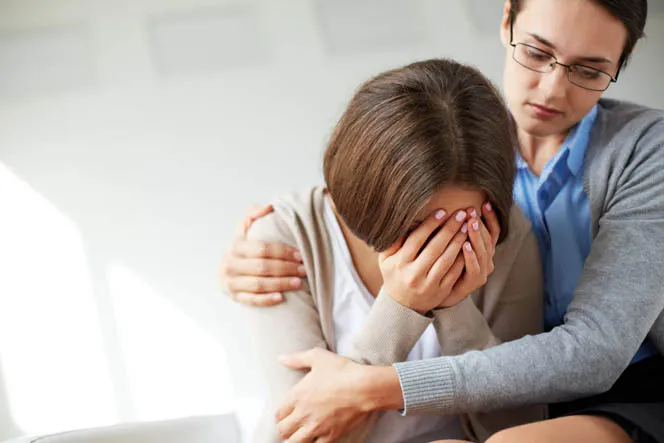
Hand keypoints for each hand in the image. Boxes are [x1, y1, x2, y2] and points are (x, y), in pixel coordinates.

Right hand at [219, 204, 305, 305]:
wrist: (225, 271)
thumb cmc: (243, 249)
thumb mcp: (244, 229)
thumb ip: (253, 215)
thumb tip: (269, 207)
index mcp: (236, 246)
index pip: (262, 248)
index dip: (283, 251)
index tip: (300, 255)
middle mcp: (231, 264)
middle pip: (262, 267)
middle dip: (286, 268)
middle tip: (303, 270)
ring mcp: (231, 282)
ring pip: (259, 284)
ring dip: (281, 284)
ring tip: (298, 282)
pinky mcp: (235, 297)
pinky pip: (252, 300)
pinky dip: (266, 299)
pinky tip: (281, 297)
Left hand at [276, 348, 399, 442]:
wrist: (364, 387)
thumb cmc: (342, 370)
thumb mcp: (317, 357)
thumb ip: (297, 358)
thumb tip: (280, 358)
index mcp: (297, 396)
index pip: (278, 414)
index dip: (280, 415)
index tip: (286, 414)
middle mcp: (303, 414)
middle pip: (283, 431)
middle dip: (285, 429)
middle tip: (291, 426)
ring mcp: (316, 427)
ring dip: (296, 439)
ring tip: (301, 434)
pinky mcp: (331, 436)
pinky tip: (317, 438)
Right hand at [378, 207, 469, 313]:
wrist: (402, 305)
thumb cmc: (394, 274)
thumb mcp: (386, 259)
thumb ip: (393, 241)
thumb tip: (405, 220)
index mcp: (399, 263)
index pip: (416, 239)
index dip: (430, 224)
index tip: (442, 211)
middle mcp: (413, 274)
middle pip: (435, 248)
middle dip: (449, 229)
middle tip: (461, 214)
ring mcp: (428, 284)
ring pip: (447, 259)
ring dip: (459, 241)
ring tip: (467, 226)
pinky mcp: (441, 291)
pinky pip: (455, 272)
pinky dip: (463, 258)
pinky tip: (470, 244)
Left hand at [440, 202, 500, 307]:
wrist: (438, 292)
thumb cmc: (444, 264)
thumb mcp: (450, 244)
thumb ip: (454, 229)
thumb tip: (450, 206)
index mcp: (483, 249)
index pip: (493, 230)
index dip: (491, 217)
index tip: (485, 203)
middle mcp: (486, 259)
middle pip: (488, 239)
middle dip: (480, 223)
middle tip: (472, 210)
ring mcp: (481, 272)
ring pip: (483, 252)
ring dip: (476, 236)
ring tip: (470, 223)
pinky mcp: (473, 282)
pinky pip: (474, 268)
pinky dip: (470, 256)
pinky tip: (465, 245)